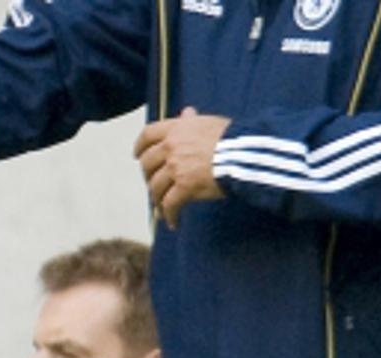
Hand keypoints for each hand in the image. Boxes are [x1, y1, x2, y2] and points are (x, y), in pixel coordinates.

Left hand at [134, 107, 229, 227]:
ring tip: (163, 209)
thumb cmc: (232, 138)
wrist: (243, 155)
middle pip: (147, 163)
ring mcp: (176, 168)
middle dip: (148, 176)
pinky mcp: (184, 187)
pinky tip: (174, 222)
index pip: (148, 135)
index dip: (140, 146)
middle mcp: (171, 147)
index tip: (137, 155)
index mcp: (176, 129)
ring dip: (157, 199)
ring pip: (155, 187)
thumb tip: (187, 112)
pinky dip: (170, 215)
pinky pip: (170, 204)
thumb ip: (193, 120)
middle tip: (154, 186)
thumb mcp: (209, 123)